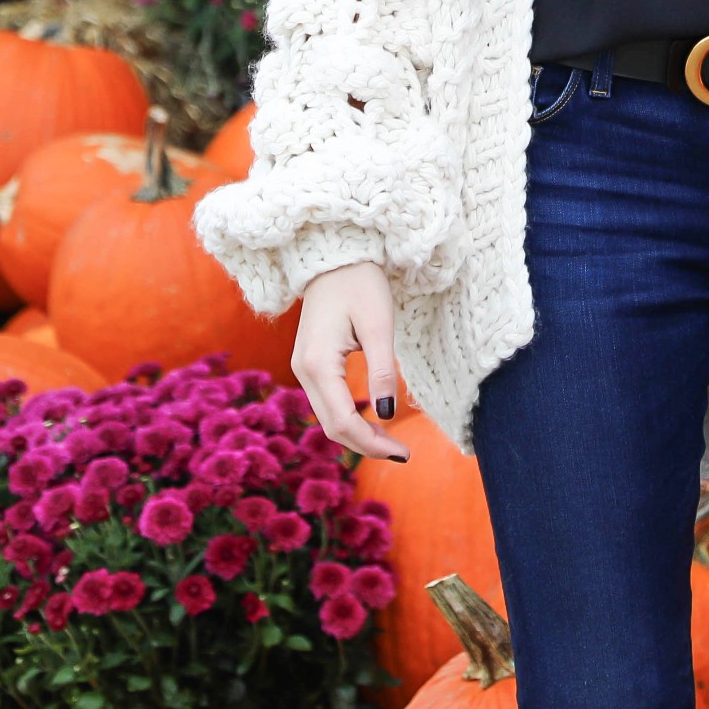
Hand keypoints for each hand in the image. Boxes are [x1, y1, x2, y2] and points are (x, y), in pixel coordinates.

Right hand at [290, 260, 407, 460]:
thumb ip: (381, 371)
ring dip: (357, 434)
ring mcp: (303, 368)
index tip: (405, 452)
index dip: (372, 443)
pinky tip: (372, 422)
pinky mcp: (310, 364)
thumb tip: (387, 415)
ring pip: (328, 418)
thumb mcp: (378, 326)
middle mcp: (303, 371)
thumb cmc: (360, 283)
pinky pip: (327, 403)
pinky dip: (349, 418)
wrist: (335, 256)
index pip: (343, 421)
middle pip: (332, 426)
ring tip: (391, 443)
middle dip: (366, 445)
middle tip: (402, 453)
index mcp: (317, 363)